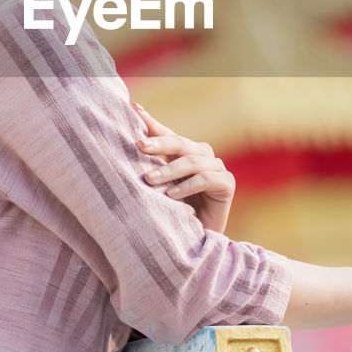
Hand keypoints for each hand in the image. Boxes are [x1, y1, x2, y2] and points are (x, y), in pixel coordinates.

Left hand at [132, 102, 234, 233]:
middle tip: (139, 146)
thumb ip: (149, 167)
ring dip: (169, 170)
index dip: (152, 122)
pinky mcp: (227, 183)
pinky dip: (187, 186)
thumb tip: (124, 145)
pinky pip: (207, 179)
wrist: (197, 242)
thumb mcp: (158, 188)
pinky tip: (171, 195)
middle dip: (159, 143)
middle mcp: (202, 156)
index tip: (134, 109)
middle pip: (181, 143)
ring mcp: (217, 168)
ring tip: (149, 179)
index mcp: (185, 153)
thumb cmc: (174, 213)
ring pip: (193, 161)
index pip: (167, 134)